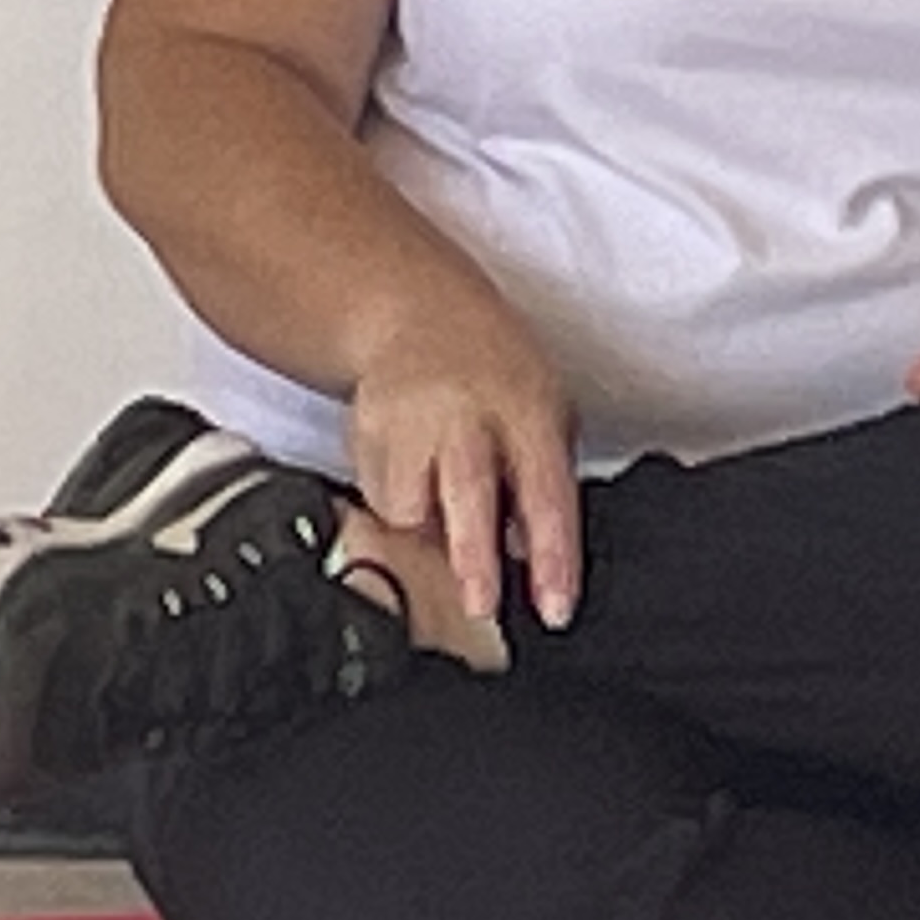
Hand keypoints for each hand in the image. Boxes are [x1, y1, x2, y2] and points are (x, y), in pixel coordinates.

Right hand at [344, 306, 584, 633]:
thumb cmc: (495, 372)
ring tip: (440, 519)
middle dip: (473, 557)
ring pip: (409, 510)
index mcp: (528, 410)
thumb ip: (543, 481)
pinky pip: (377, 502)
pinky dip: (398, 512)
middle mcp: (467, 415)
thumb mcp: (545, 410)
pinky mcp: (364, 434)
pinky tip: (413, 480)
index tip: (555, 608)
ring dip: (428, 538)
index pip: (546, 492)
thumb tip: (538, 562)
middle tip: (480, 607)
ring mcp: (410, 422)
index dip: (553, 555)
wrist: (416, 311)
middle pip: (468, 492)